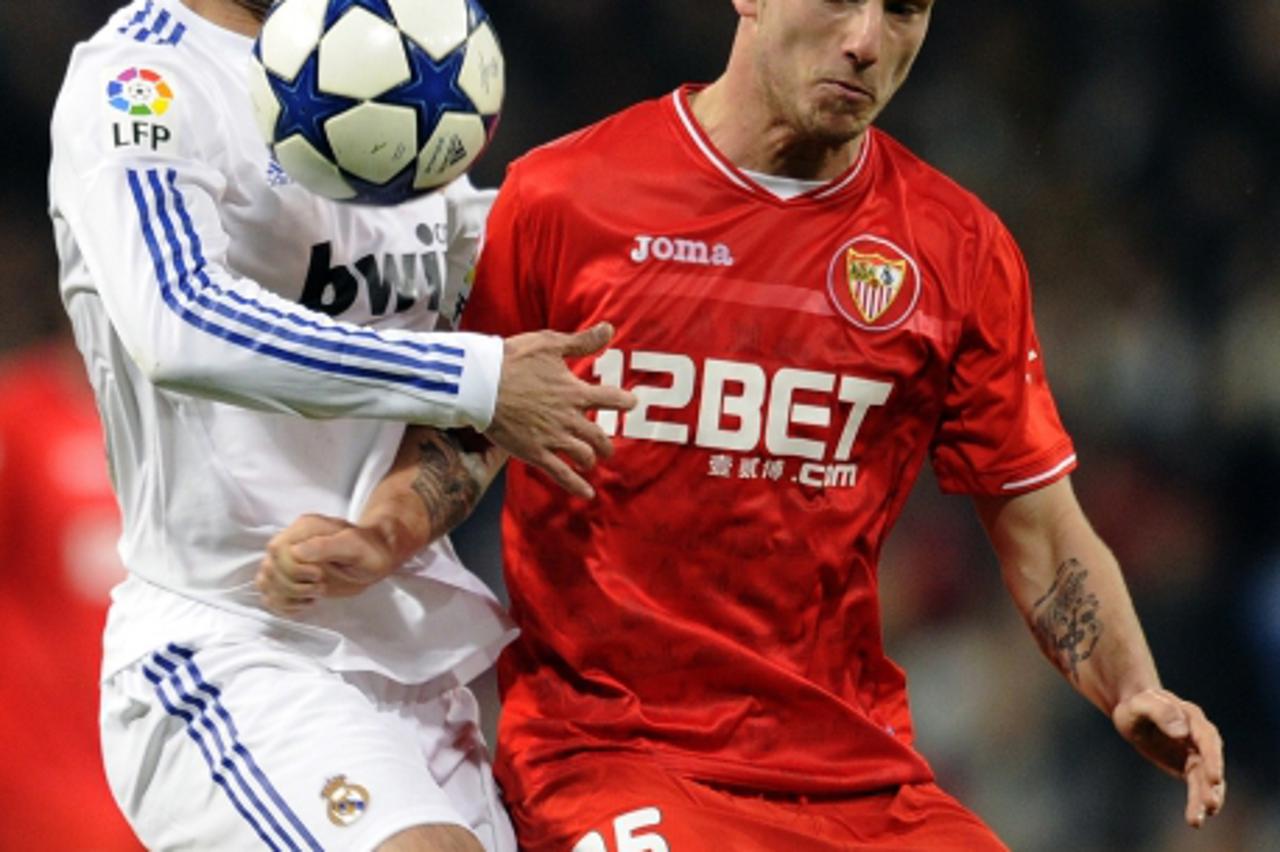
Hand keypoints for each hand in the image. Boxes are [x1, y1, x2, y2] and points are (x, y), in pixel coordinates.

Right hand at [256, 514, 398, 614]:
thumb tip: (296, 552)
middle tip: (320, 587)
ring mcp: (288, 560)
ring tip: (314, 595)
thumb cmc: (369, 550)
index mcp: (305, 528)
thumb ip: (327, 546)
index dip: (293, 569)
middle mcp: (292, 541)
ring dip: (287, 596)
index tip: (319, 576)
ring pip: (265, 581)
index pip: (277, 549)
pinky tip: (305, 602)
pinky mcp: (289, 577)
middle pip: (269, 567)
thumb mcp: (356, 547)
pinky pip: (269, 593)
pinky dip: (283, 604)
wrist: (375, 557)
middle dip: (293, 585)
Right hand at [485, 322, 635, 498]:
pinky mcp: (535, 453)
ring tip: (591, 460)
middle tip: (607, 445)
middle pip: (599, 436)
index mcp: (574, 391)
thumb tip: (610, 329)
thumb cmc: (513, 360)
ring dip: (591, 459)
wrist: (480, 383)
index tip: (631, 403)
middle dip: (606, 442)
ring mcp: (553, 438)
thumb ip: (582, 342)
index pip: (611, 399)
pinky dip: (576, 486)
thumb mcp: (550, 344)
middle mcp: (569, 417)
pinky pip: (561, 474)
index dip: (624, 401)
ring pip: (584, 456)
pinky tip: (588, 494)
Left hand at [1112, 687, 1225, 827]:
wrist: (1133, 711)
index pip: (1207, 739)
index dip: (1212, 758)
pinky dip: (1197, 800)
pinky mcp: (1188, 766)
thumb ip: (1161, 712)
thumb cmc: (1137, 705)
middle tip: (1211, 803)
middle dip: (1211, 784)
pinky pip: (1196, 784)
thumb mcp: (1142, 704)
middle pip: (1210, 762)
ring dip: (1205, 797)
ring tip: (1202, 817)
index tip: (1213, 777)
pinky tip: (1197, 817)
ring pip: (1205, 778)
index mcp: (1191, 717)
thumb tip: (1182, 731)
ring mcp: (1196, 752)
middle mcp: (1199, 737)